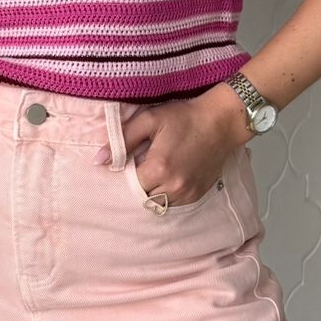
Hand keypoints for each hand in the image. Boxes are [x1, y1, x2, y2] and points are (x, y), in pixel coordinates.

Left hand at [93, 89, 245, 205]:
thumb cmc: (185, 117)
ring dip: (153, 190)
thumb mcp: (149, 120)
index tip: (130, 160)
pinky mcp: (197, 195)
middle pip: (142, 196)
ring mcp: (187, 193)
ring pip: (158, 203)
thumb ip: (122, 140)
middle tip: (144, 163)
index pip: (128, 184)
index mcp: (158, 168)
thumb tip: (98, 161)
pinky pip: (174, 203)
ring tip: (158, 169)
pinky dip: (167, 193)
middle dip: (139, 183)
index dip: (126, 173)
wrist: (222, 121)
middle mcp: (173, 186)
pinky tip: (170, 174)